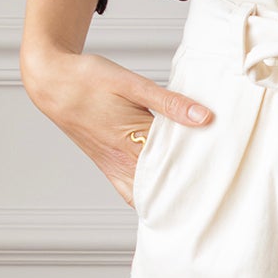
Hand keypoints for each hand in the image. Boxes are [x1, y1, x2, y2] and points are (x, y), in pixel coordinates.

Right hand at [21, 0, 211, 202]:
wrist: (52, 82)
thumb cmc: (89, 79)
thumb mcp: (131, 83)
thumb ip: (169, 102)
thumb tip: (205, 117)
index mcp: (131, 141)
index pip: (175, 167)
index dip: (200, 174)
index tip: (225, 179)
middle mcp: (121, 161)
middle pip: (163, 187)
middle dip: (188, 192)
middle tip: (219, 194)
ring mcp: (112, 168)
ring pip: (146, 196)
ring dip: (168, 198)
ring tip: (197, 198)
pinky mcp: (107, 167)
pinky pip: (130, 193)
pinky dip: (149, 197)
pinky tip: (166, 196)